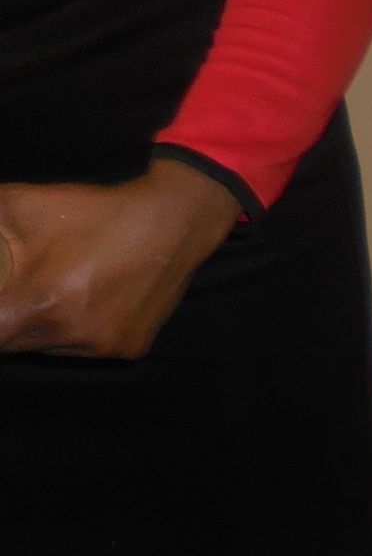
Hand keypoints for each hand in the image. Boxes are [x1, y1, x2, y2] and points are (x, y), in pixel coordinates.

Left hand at [0, 160, 239, 358]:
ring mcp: (104, 347)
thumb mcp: (18, 205)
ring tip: (47, 298)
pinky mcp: (129, 348)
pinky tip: (83, 304)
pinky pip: (86, 350)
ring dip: (36, 331)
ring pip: (48, 351)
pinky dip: (74, 333)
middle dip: (3, 323)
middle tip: (11, 295)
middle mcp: (71, 336)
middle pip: (12, 346)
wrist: (171, 221)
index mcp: (39, 304)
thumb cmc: (92, 211)